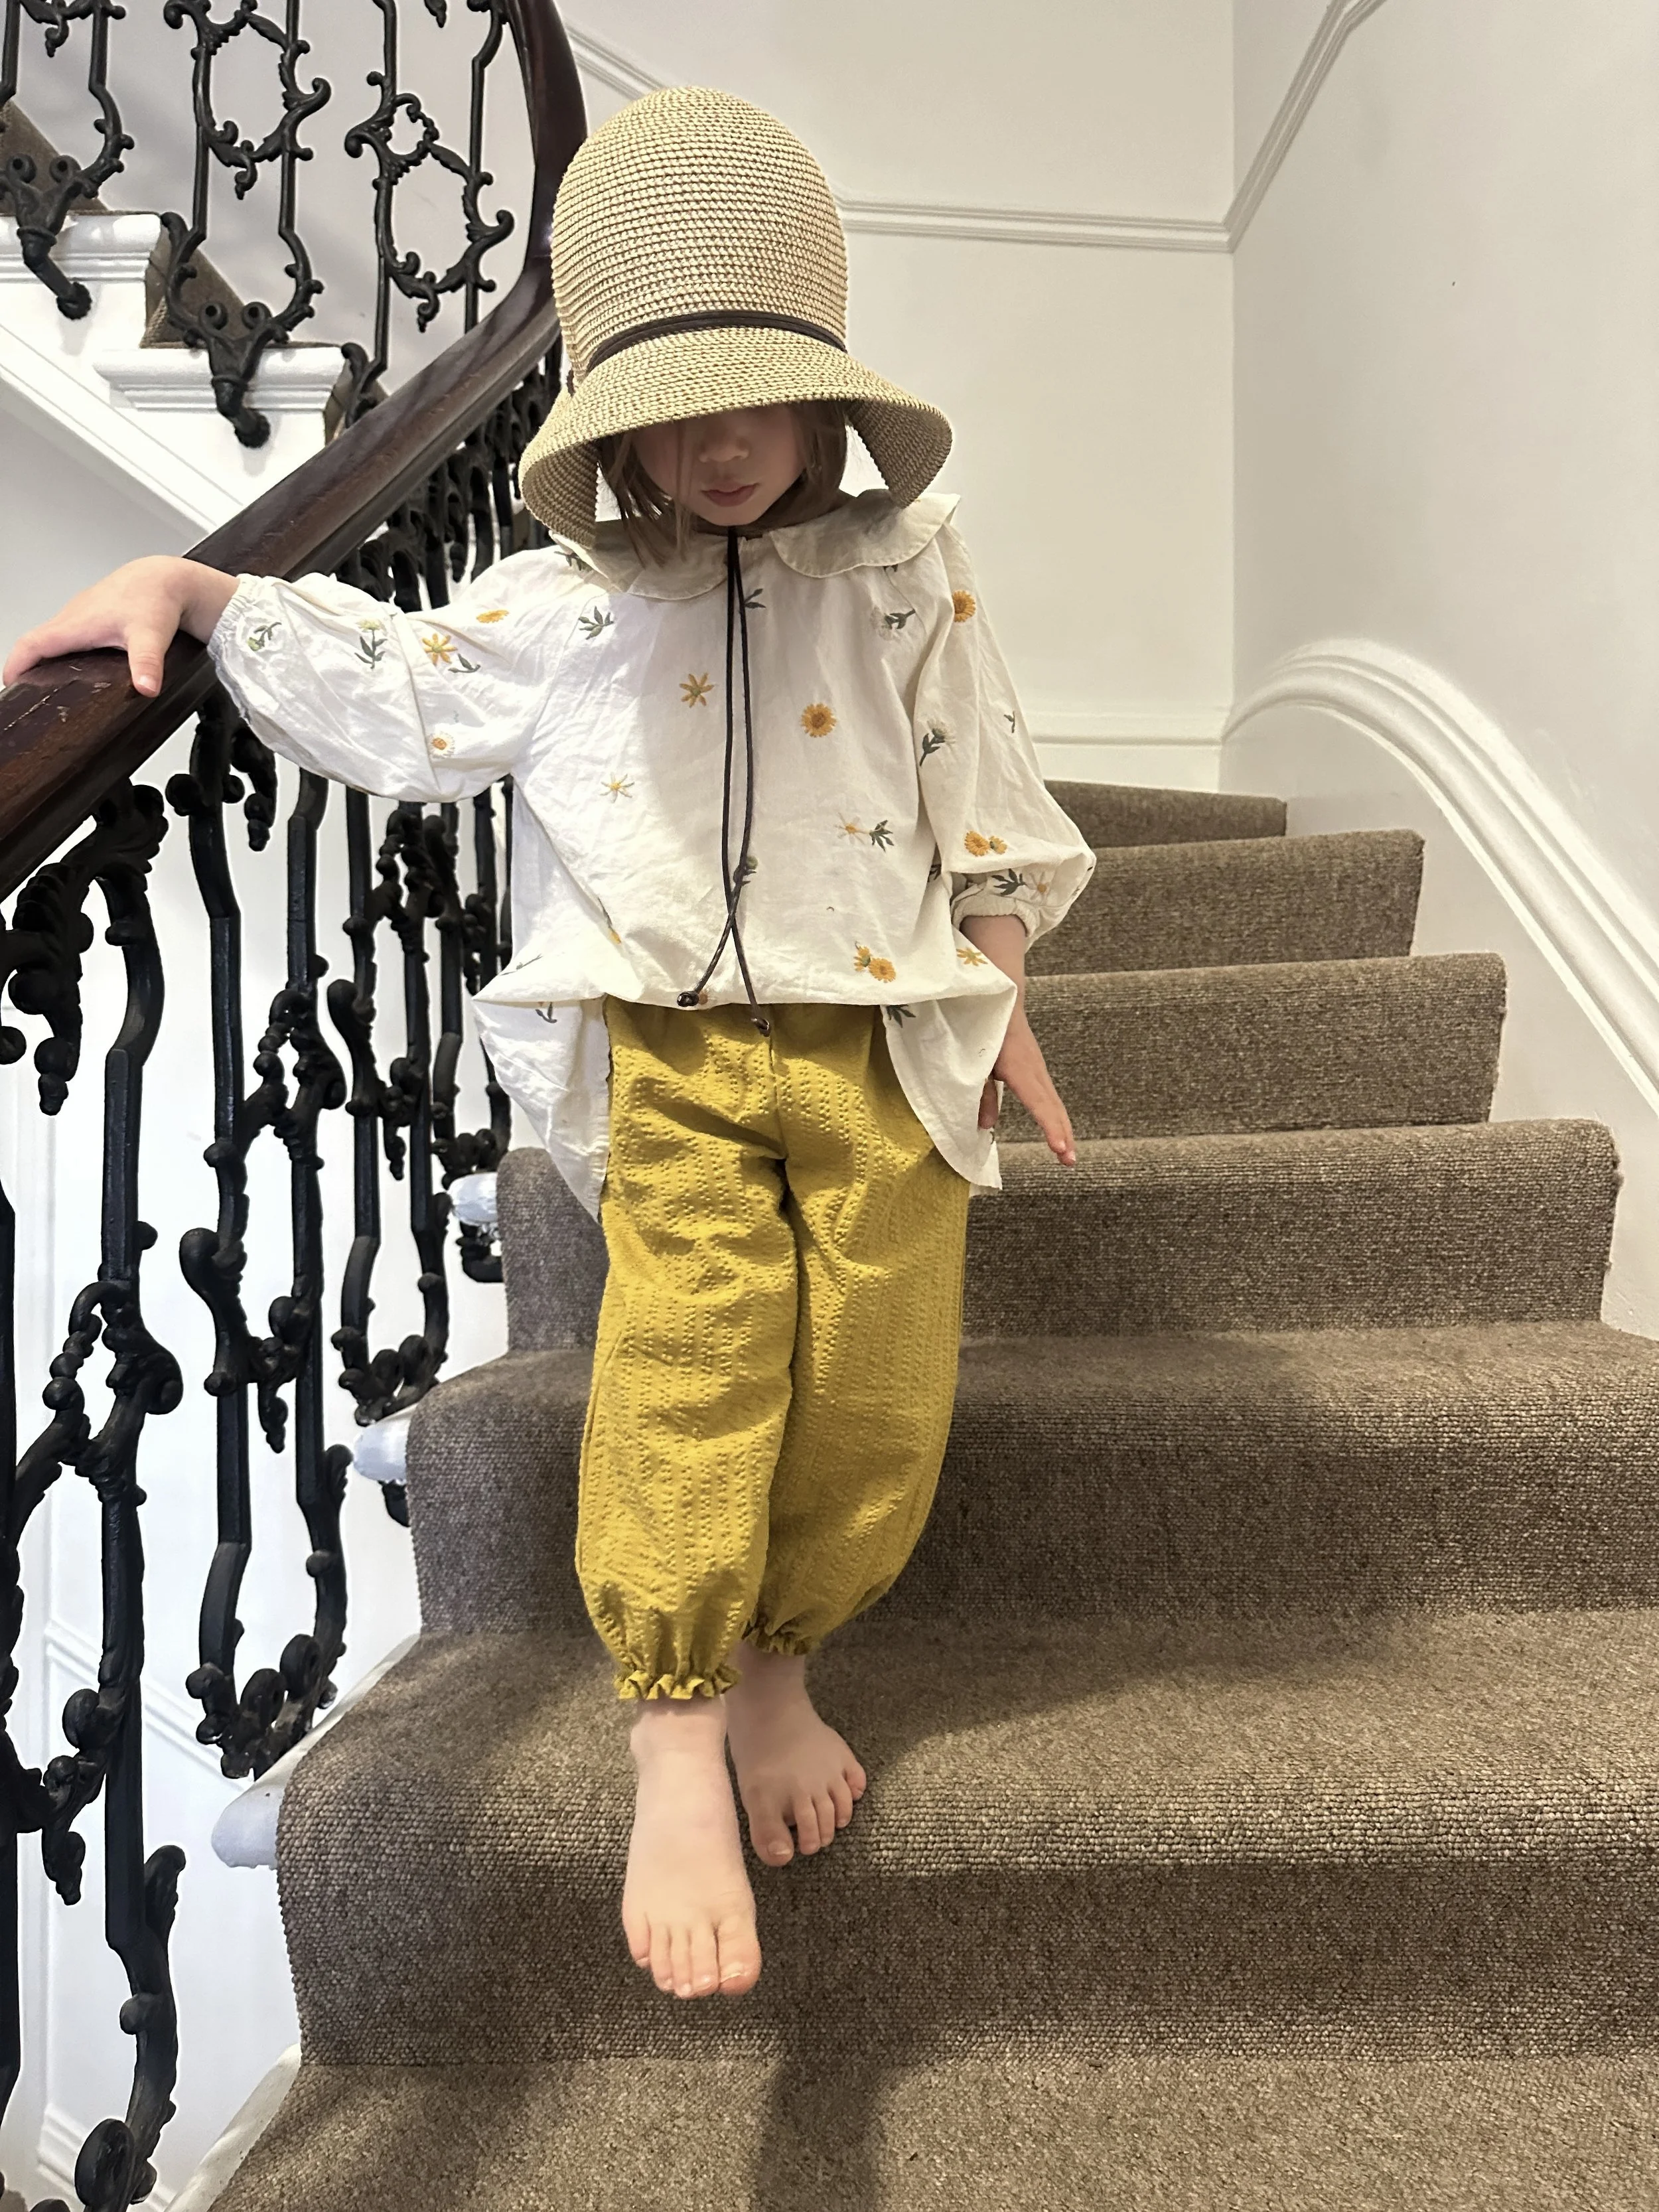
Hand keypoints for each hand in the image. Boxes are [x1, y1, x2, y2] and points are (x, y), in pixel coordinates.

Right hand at [2, 555, 237, 698]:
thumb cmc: (155, 598)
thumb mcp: (151, 636)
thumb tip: (145, 687)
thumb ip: (147, 664)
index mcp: (76, 623)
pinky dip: (61, 650)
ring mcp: (81, 614)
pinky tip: (73, 665)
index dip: (16, 665)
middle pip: (37, 643)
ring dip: (43, 658)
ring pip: (52, 637)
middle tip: (24, 691)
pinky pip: (67, 633)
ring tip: (43, 682)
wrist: (168, 578)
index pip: (32, 645)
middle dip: (25, 667)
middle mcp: (73, 616)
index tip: (9, 684)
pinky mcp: (92, 615)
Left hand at [979, 1005, 1076, 1164]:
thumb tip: (987, 1125)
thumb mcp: (976, 1060)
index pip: (1039, 1103)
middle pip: (1053, 1106)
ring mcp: (1038, 1068)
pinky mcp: (1036, 1068)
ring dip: (1062, 1128)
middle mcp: (1034, 1069)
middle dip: (1062, 1134)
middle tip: (1069, 1162)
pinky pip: (1048, 1096)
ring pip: (1054, 1102)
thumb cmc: (985, 1027)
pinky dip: (1055, 1116)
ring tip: (1067, 1155)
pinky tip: (1058, 1130)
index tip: (1061, 1149)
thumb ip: (981, 1092)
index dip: (1050, 1127)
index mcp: (1018, 1068)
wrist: (1001, 996)